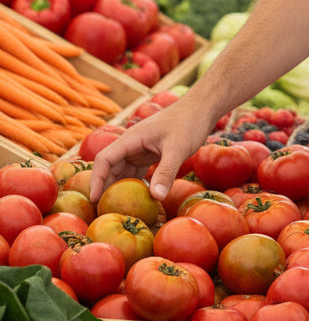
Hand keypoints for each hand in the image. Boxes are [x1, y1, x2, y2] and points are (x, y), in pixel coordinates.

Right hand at [89, 102, 212, 204]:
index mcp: (131, 139)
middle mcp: (131, 144)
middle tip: (104, 211)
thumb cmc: (188, 122)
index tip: (94, 199)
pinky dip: (133, 185)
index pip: (104, 159)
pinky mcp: (149, 154)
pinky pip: (135, 172)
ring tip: (116, 210)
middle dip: (105, 187)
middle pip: (110, 167)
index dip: (96, 179)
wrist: (201, 109)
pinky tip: (136, 200)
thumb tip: (156, 197)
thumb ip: (166, 172)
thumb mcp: (178, 148)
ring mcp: (140, 149)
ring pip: (122, 171)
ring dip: (118, 188)